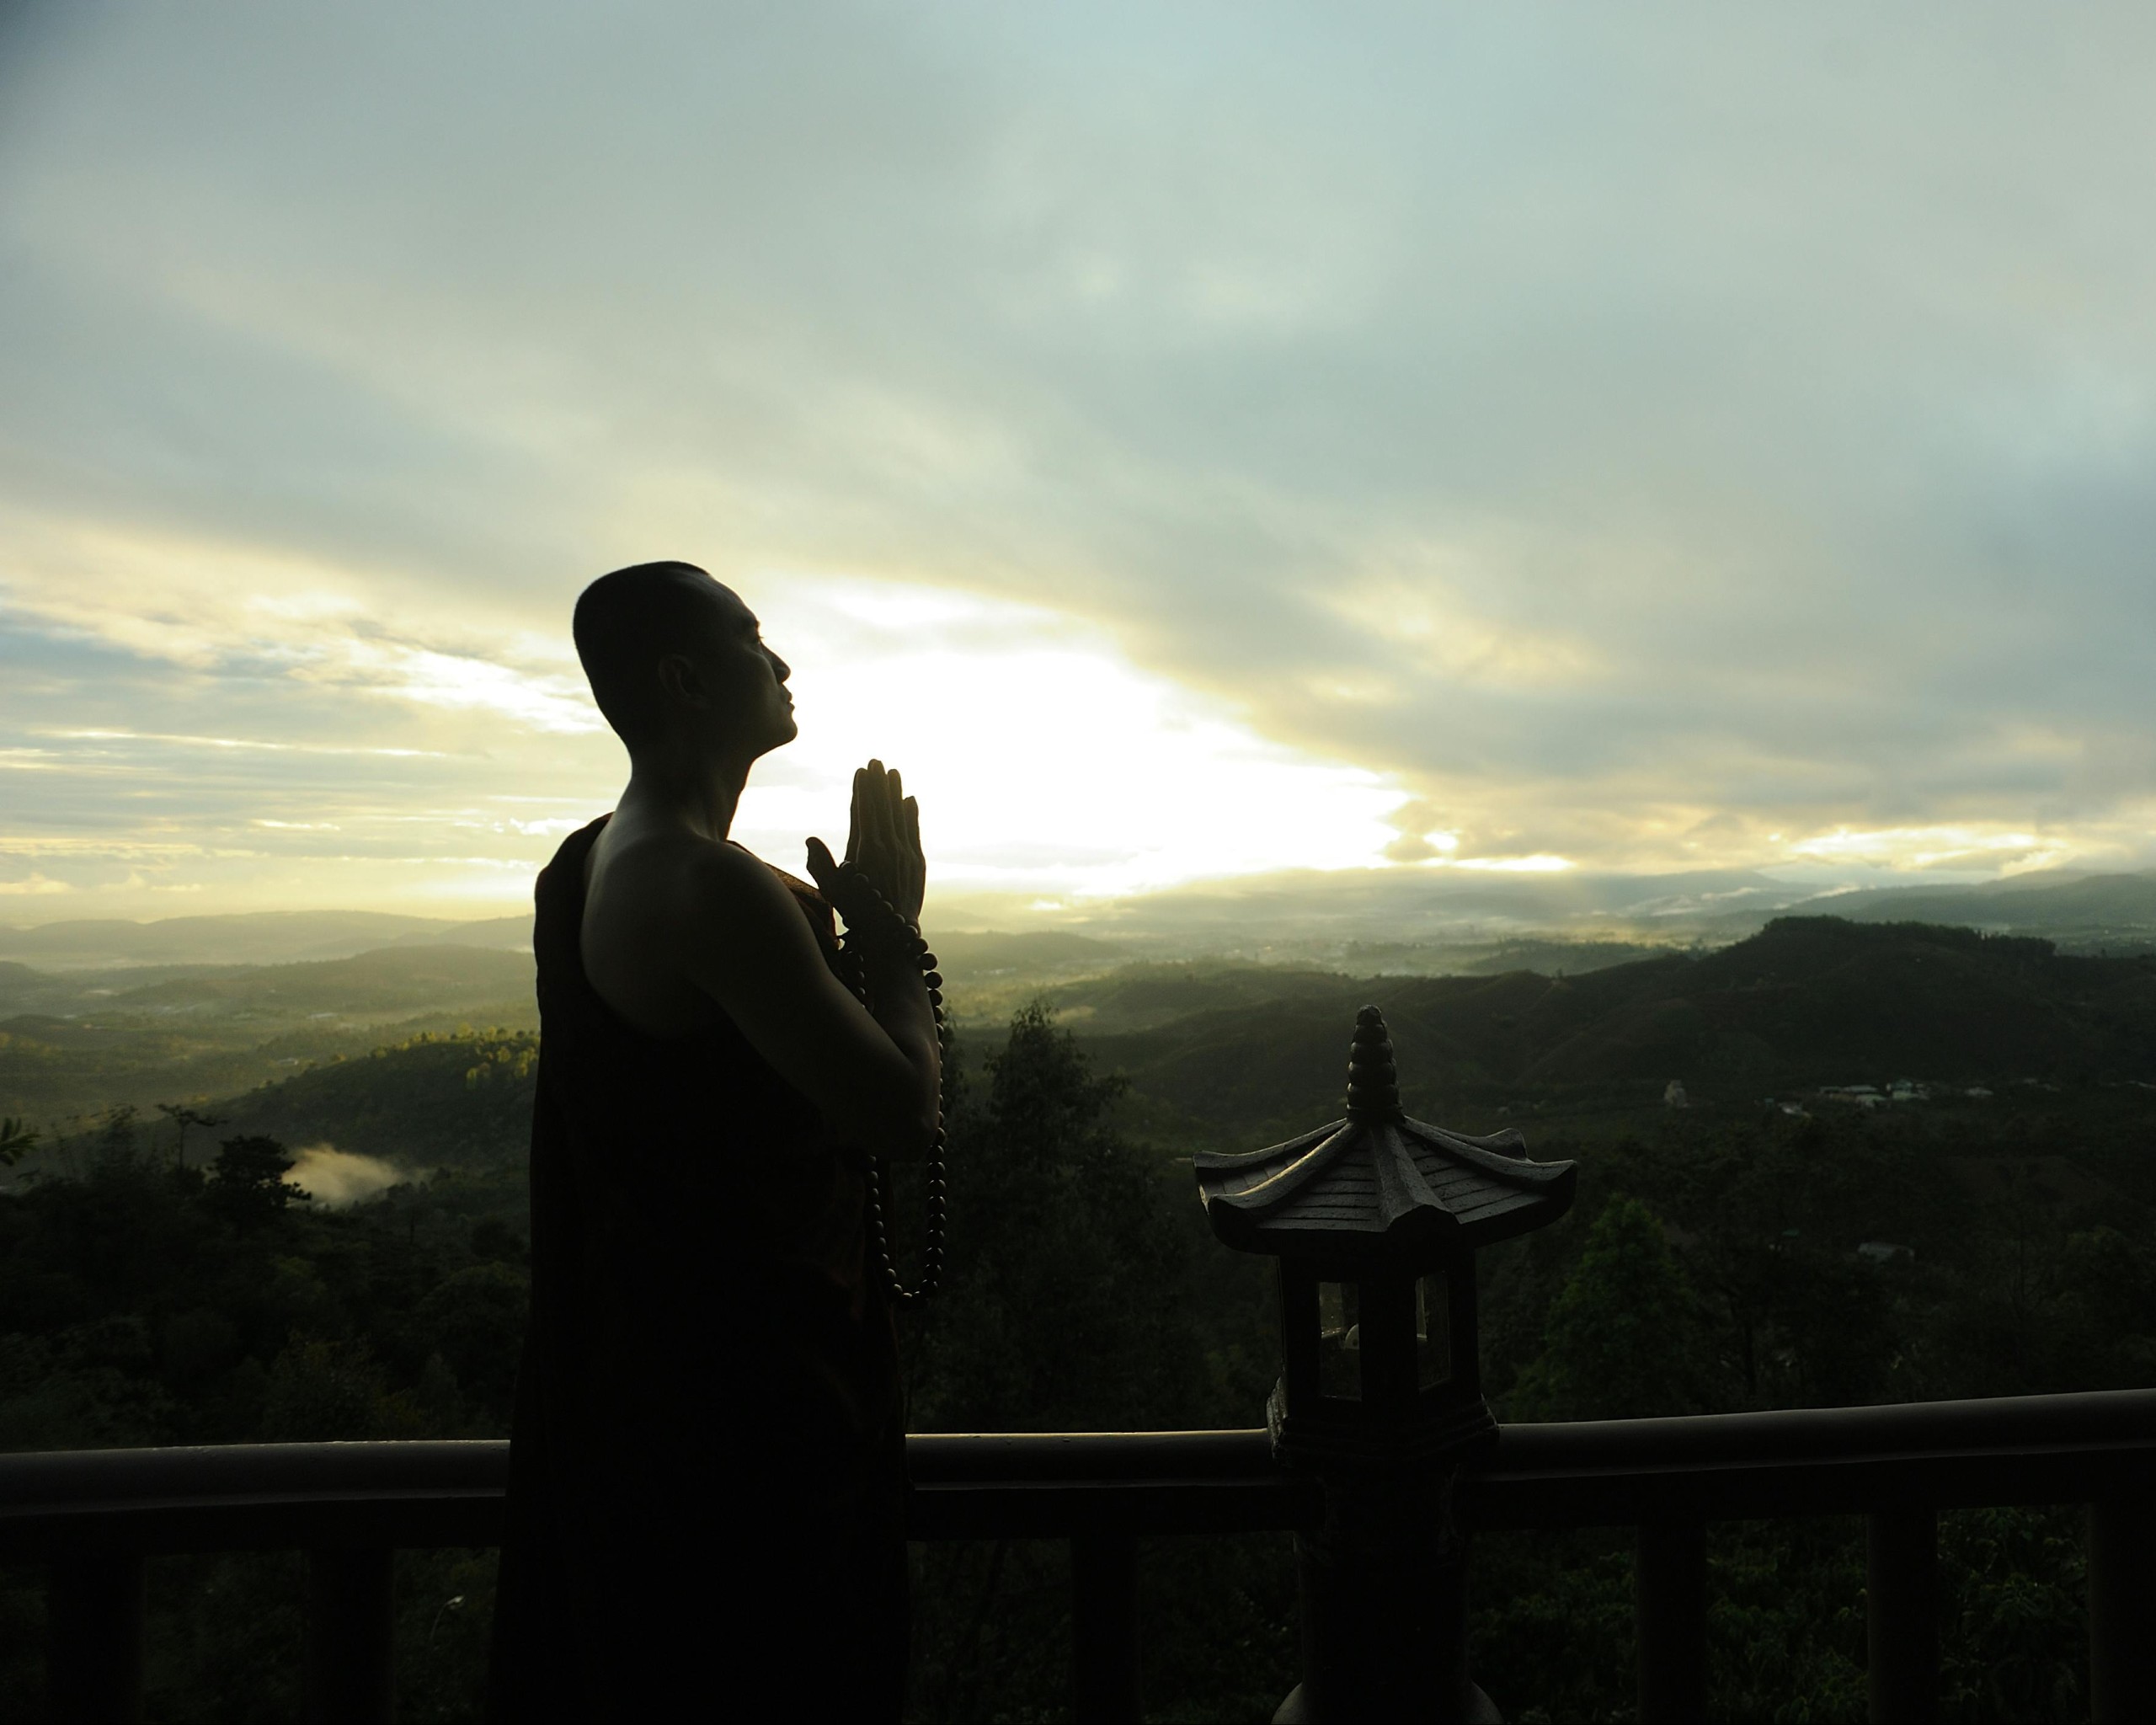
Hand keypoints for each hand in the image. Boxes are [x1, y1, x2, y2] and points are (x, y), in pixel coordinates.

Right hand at [807, 759, 924, 925]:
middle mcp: (888, 848)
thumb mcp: (833, 890)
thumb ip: (820, 864)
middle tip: (877, 761)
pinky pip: (913, 831)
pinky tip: (910, 799)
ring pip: (900, 815)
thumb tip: (811, 839)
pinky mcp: (917, 862)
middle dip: (879, 783)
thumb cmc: (857, 913)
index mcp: (866, 851)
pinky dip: (912, 814)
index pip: (864, 812)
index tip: (862, 772)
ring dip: (896, 792)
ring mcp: (905, 854)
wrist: (892, 935)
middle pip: (883, 808)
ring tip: (893, 772)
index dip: (863, 790)